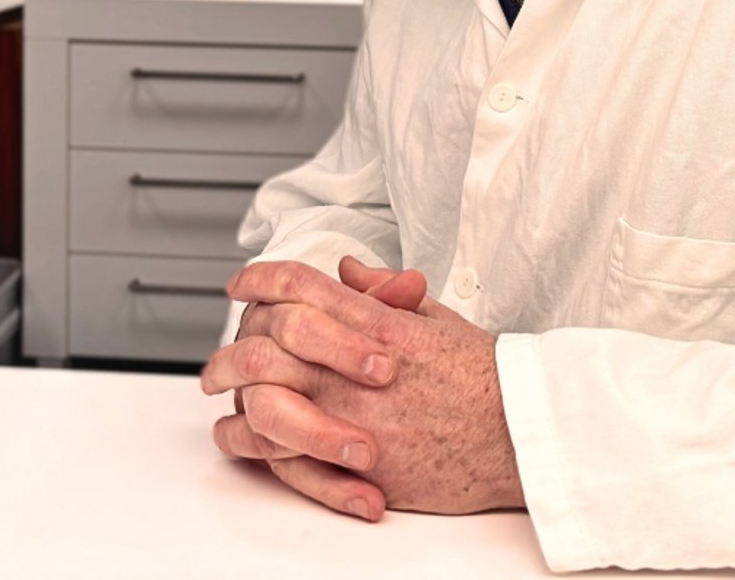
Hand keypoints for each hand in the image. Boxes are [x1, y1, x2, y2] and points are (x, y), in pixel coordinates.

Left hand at [203, 260, 524, 516]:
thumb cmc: (483, 377)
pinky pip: (281, 453)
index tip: (242, 282)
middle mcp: (356, 364)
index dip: (263, 278)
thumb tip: (349, 270)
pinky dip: (251, 444)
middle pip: (268, 337)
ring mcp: (352, 414)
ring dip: (232, 391)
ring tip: (219, 392)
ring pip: (263, 395)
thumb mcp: (436, 317)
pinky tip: (240, 436)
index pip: (302, 285)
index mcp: (378, 322)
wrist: (516, 432)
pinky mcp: (355, 463)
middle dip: (232, 341)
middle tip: (218, 352)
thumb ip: (386, 293)